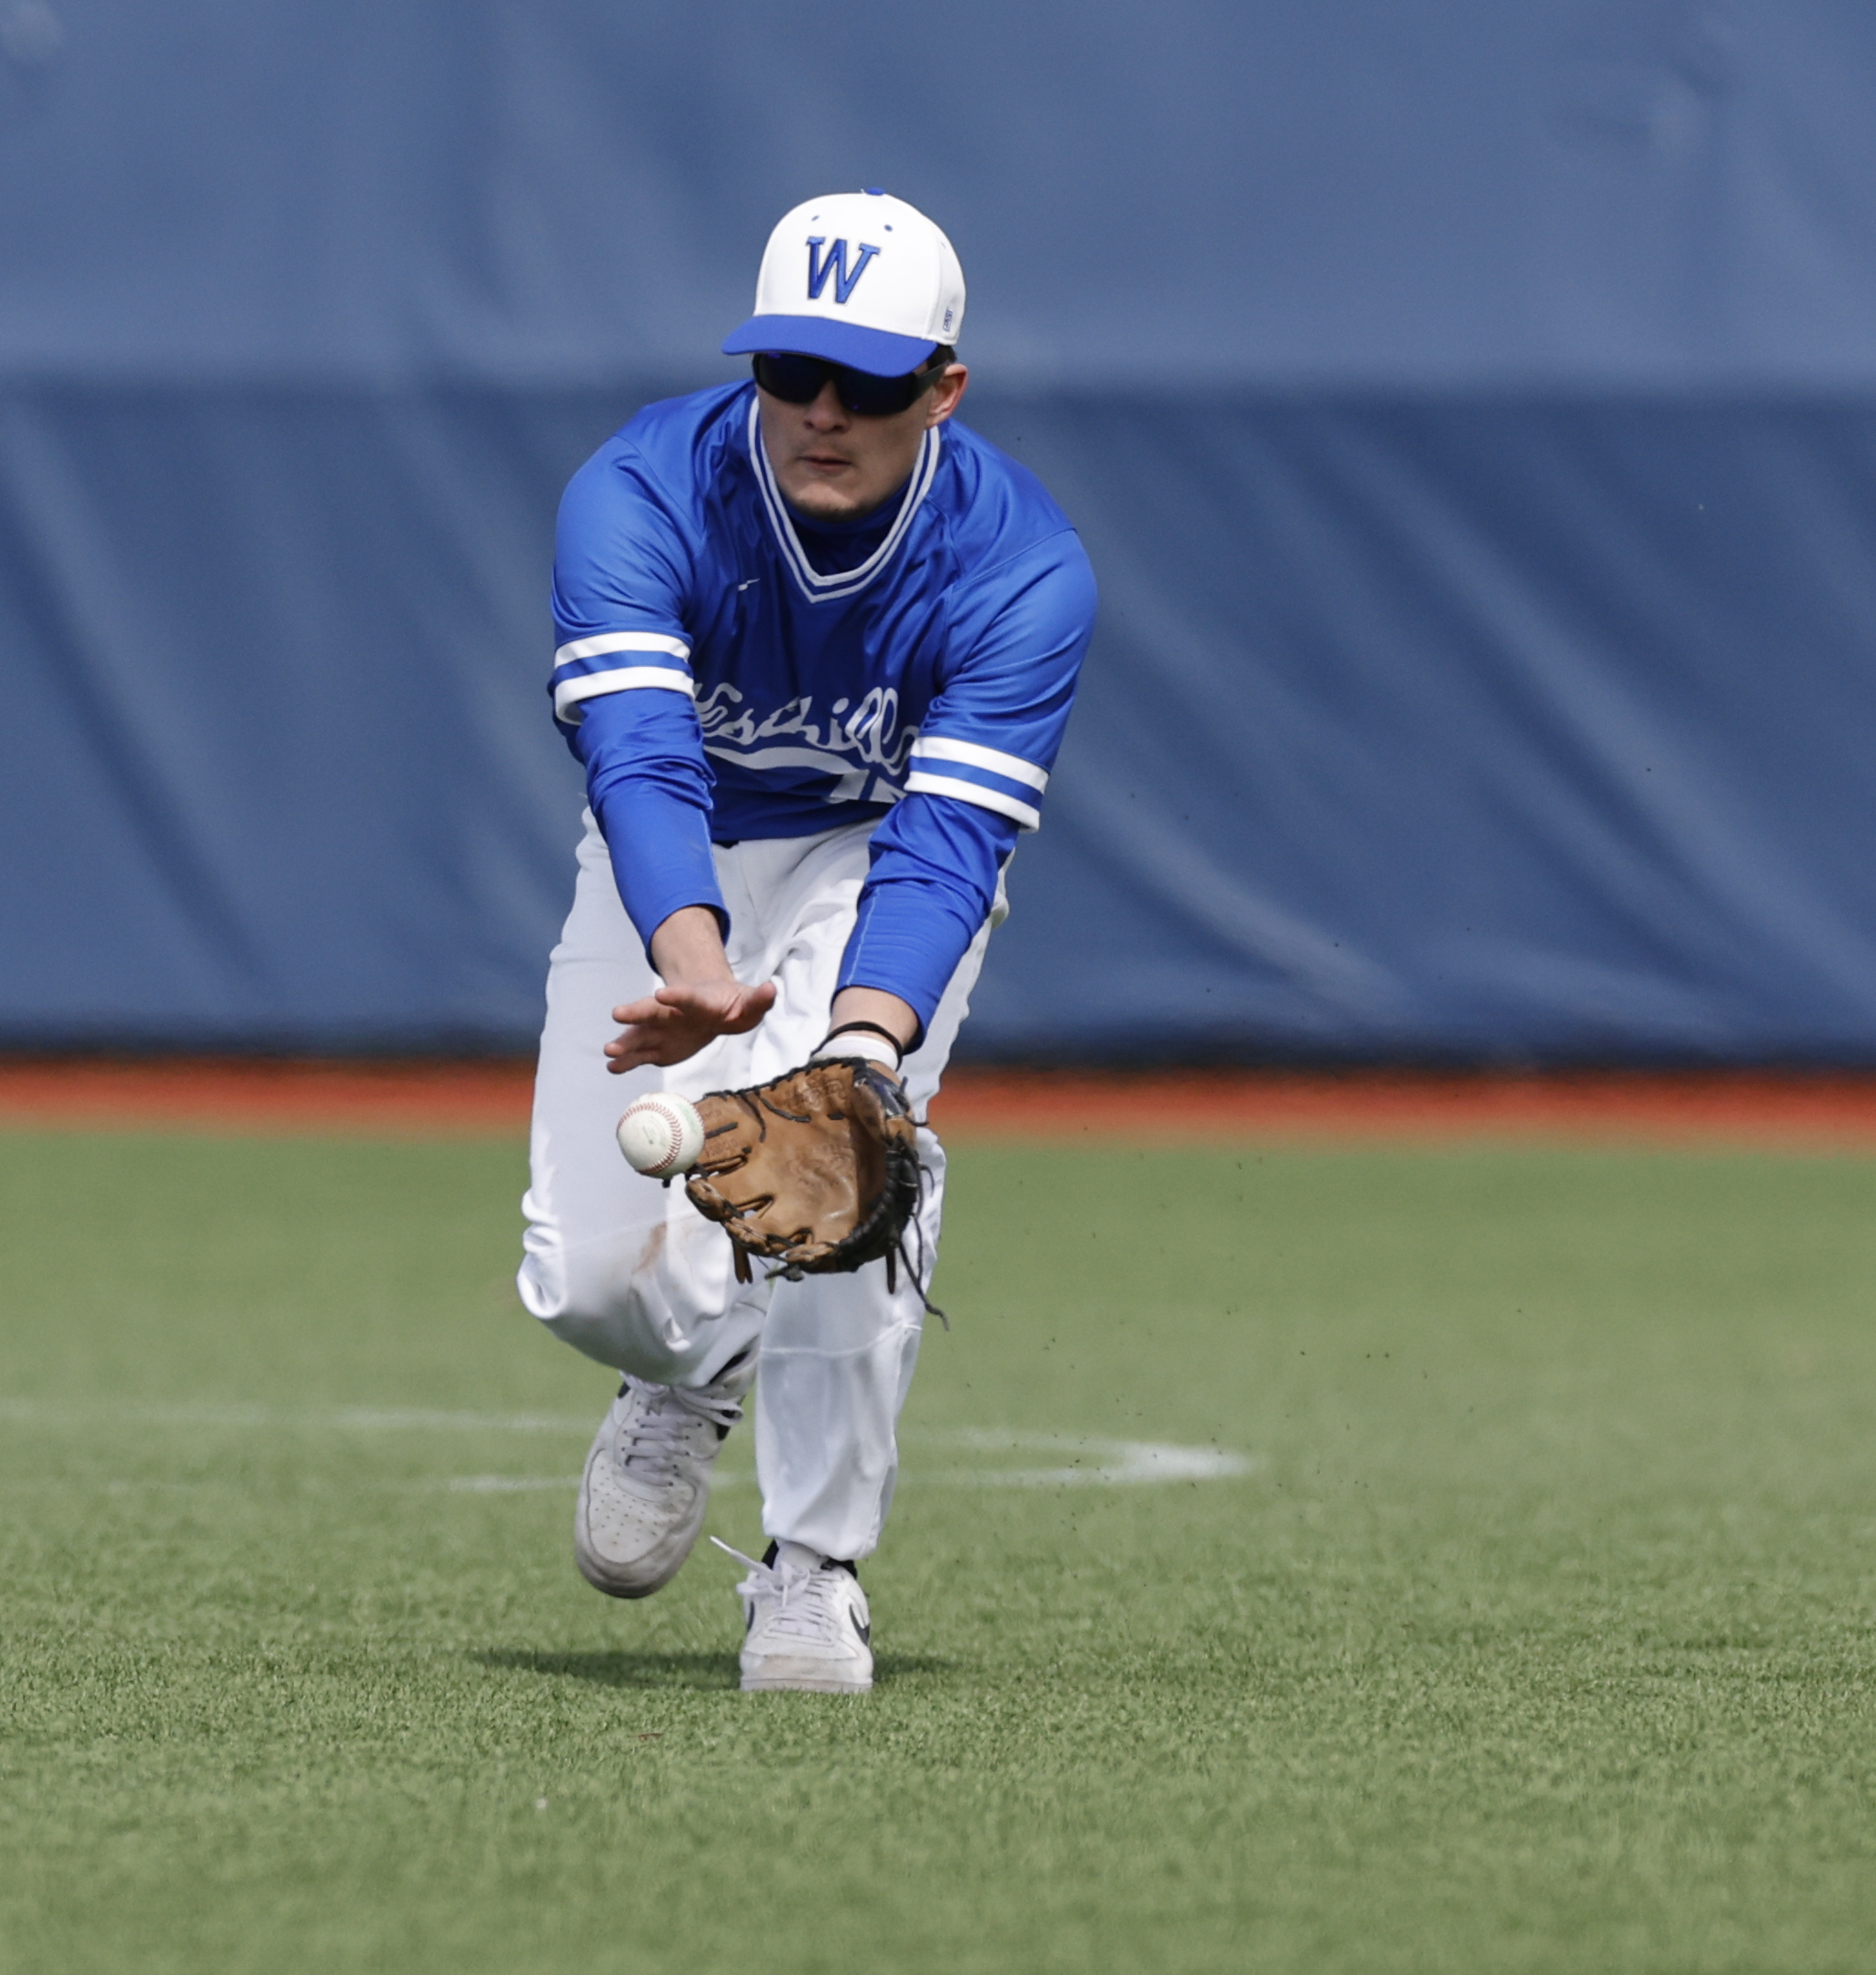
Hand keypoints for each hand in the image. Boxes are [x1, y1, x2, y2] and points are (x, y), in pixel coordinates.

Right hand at [605, 978, 775, 1070]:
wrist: (714, 1009)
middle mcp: (673, 1013)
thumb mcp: (749, 1002)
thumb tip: (771, 989)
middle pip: (653, 1012)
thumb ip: (759, 999)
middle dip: (637, 1013)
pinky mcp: (658, 1048)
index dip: (676, 995)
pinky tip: (612, 1066)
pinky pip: (640, 1055)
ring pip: (641, 1035)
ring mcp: (662, 1030)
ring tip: (608, 1051)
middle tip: (617, 1013)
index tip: (661, 994)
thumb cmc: (732, 1005)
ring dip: (626, 1042)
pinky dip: (627, 1061)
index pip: (687, 997)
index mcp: (697, 1001)